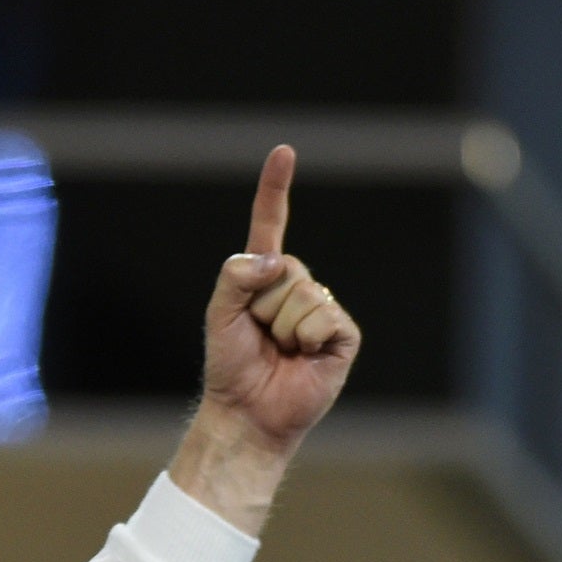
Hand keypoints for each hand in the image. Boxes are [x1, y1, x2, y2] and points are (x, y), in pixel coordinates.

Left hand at [200, 145, 360, 446]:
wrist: (248, 410)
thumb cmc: (230, 364)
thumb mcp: (218, 314)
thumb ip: (236, 277)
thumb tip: (275, 260)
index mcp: (265, 276)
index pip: (272, 224)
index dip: (276, 189)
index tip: (283, 152)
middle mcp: (297, 286)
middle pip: (285, 268)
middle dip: (262, 305)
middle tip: (259, 335)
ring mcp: (322, 308)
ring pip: (302, 295)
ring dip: (282, 327)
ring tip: (278, 350)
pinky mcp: (342, 334)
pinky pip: (323, 318)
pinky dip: (306, 339)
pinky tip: (303, 357)